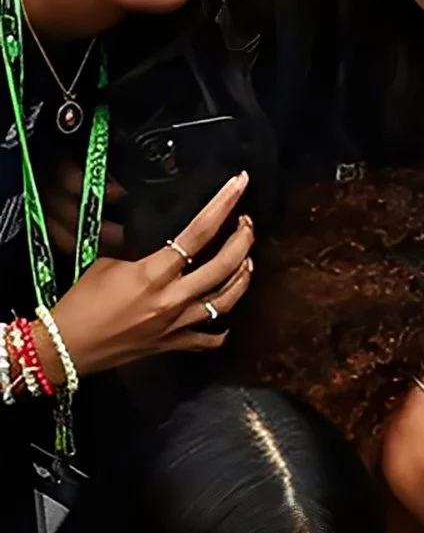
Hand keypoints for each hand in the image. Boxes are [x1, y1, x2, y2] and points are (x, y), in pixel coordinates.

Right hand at [45, 172, 252, 381]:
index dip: (223, 206)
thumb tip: (164, 254)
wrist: (65, 348)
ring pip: (227, 300)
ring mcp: (177, 324)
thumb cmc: (79, 303)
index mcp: (153, 273)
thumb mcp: (106, 266)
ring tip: (247, 261)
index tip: (240, 184)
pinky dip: (221, 329)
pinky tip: (226, 320)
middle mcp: (172, 298)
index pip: (197, 233)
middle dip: (243, 240)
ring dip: (242, 278)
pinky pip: (208, 339)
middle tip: (248, 224)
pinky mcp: (173, 345)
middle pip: (225, 266)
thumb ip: (141, 258)